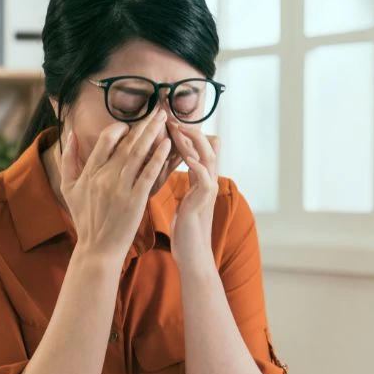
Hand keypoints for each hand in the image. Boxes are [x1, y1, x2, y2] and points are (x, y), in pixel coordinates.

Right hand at [60, 110, 171, 262]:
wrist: (97, 248)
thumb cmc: (85, 219)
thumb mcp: (68, 188)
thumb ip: (69, 160)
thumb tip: (70, 133)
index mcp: (89, 172)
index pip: (105, 140)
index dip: (120, 128)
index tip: (132, 123)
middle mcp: (104, 176)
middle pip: (126, 143)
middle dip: (144, 124)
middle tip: (159, 109)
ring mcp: (120, 188)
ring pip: (138, 153)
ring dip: (153, 134)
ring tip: (166, 119)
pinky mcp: (135, 199)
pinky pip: (148, 173)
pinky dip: (158, 157)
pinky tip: (167, 144)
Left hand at [167, 119, 219, 272]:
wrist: (194, 257)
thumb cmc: (186, 232)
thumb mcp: (184, 203)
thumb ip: (185, 186)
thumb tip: (174, 175)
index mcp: (200, 181)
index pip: (196, 149)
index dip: (184, 134)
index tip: (166, 121)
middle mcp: (207, 183)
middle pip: (205, 147)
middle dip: (188, 130)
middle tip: (171, 117)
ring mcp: (207, 192)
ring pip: (207, 158)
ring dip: (193, 142)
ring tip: (179, 128)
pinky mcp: (203, 203)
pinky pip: (205, 179)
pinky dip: (197, 166)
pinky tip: (187, 156)